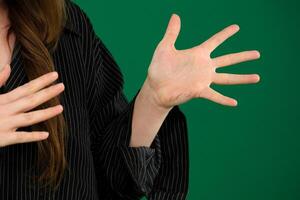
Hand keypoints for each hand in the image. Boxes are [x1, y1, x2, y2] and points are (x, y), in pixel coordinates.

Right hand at [0, 64, 64, 147]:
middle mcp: (5, 110)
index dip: (41, 81)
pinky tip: (46, 135)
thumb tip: (8, 67)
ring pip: (29, 118)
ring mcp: (4, 124)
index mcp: (2, 100)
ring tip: (61, 108)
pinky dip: (32, 137)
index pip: (25, 88)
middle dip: (47, 93)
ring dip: (46, 113)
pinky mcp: (2, 139)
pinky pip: (20, 138)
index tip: (54, 75)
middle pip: (30, 100)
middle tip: (62, 86)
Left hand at [146, 14, 260, 108]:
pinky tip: (235, 102)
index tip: (237, 27)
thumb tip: (175, 15)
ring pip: (227, 78)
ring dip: (242, 78)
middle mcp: (204, 67)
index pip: (215, 41)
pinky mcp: (199, 91)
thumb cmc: (159, 68)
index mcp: (197, 54)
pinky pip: (214, 95)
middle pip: (228, 60)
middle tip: (258, 54)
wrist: (155, 87)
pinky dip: (224, 99)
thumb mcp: (165, 47)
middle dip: (243, 57)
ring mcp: (203, 79)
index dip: (225, 34)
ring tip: (257, 77)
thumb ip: (172, 33)